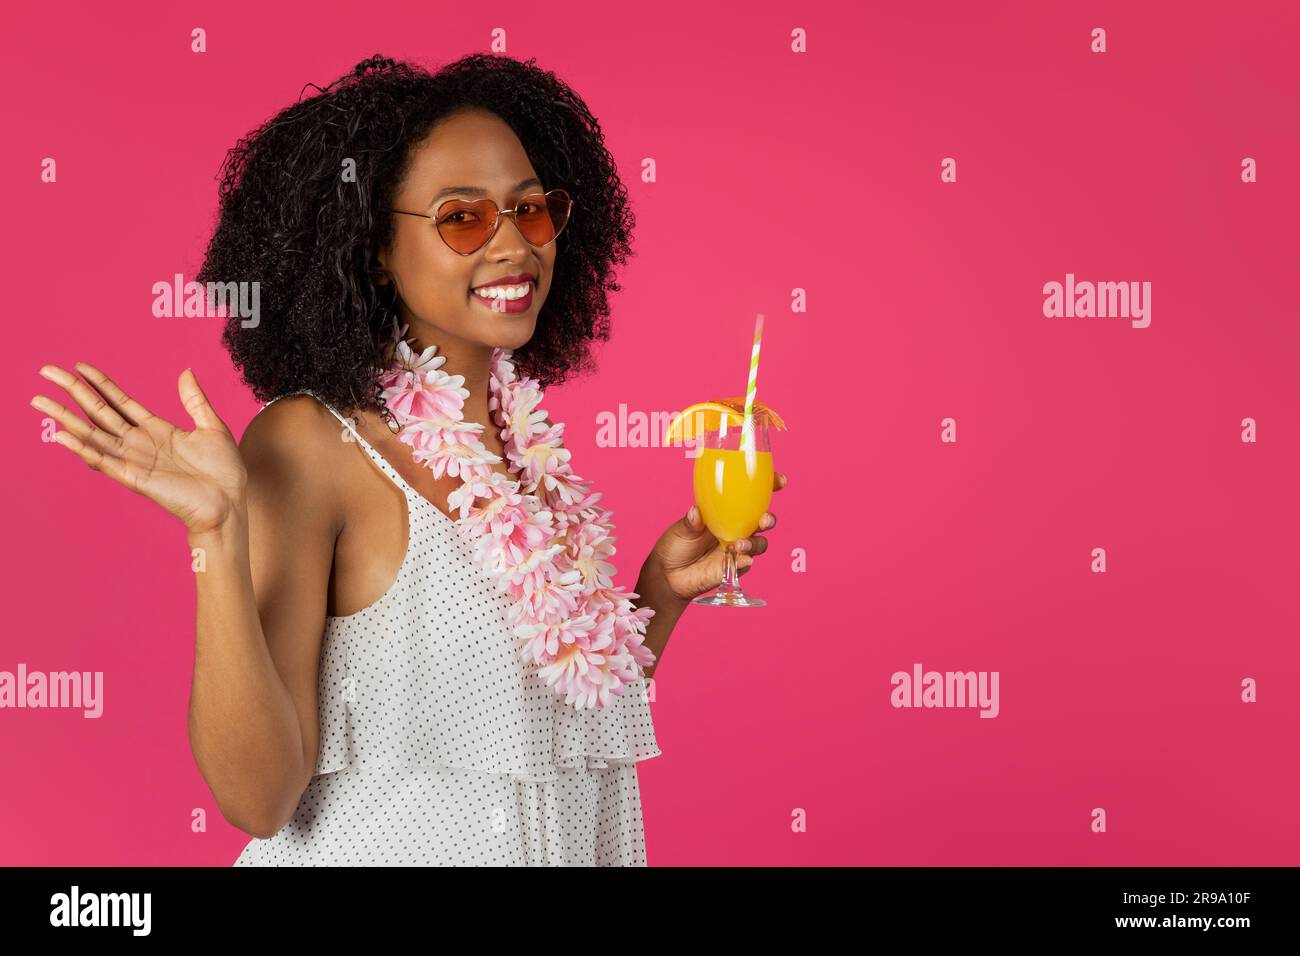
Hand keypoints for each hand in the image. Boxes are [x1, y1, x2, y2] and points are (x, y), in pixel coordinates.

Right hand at [31, 363, 247, 535]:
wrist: (230, 503)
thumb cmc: (224, 471)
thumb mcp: (212, 427)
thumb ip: (195, 400)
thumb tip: (186, 371)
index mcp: (157, 430)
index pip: (119, 401)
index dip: (100, 383)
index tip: (79, 366)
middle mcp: (139, 444)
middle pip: (98, 412)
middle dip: (73, 391)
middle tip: (46, 371)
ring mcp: (134, 461)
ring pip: (92, 434)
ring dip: (65, 418)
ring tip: (40, 401)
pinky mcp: (135, 479)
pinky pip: (104, 461)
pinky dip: (83, 449)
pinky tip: (62, 436)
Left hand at [648, 471, 787, 602]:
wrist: (668, 575)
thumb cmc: (675, 546)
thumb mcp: (681, 530)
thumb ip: (690, 522)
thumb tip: (696, 512)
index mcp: (726, 512)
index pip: (753, 498)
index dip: (769, 487)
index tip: (779, 481)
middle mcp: (736, 529)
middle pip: (763, 521)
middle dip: (769, 518)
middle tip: (764, 520)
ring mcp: (737, 549)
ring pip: (759, 544)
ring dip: (755, 543)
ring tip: (740, 544)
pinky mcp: (734, 568)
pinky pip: (746, 564)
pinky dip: (746, 560)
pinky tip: (741, 559)